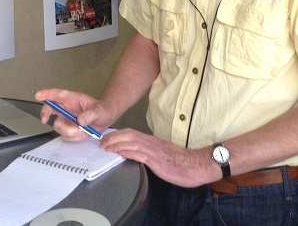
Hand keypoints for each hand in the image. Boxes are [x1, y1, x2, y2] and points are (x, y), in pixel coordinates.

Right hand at [33, 88, 113, 140]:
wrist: (104, 119)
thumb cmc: (102, 110)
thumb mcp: (100, 110)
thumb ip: (90, 115)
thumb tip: (80, 120)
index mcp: (72, 98)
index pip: (56, 94)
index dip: (46, 94)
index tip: (38, 95)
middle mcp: (66, 108)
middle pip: (49, 108)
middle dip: (45, 113)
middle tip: (44, 119)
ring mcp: (65, 119)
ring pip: (57, 126)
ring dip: (69, 131)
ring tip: (83, 131)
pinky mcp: (68, 128)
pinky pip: (65, 135)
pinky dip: (74, 137)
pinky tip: (82, 134)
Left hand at [99, 128, 213, 187]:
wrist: (195, 165)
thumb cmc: (180, 162)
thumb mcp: (161, 153)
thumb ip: (149, 152)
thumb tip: (135, 154)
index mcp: (151, 140)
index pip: (131, 133)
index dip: (117, 135)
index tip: (106, 138)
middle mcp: (151, 143)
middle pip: (128, 135)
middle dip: (113, 138)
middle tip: (101, 143)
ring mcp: (154, 151)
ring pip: (131, 142)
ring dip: (116, 144)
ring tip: (106, 148)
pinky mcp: (157, 160)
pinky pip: (140, 154)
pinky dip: (128, 152)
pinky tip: (120, 153)